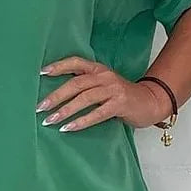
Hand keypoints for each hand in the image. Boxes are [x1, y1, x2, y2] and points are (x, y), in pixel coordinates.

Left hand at [36, 56, 173, 131]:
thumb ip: (86, 86)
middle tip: (40, 107)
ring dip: (65, 110)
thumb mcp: (104, 86)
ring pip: (84, 98)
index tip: (41, 73)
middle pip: (76, 83)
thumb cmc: (122, 97)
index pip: (76, 62)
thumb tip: (58, 96)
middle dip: (56, 95)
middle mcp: (105, 77)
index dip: (59, 66)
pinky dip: (81, 121)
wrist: (150, 102)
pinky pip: (97, 114)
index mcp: (99, 69)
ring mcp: (113, 90)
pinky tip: (69, 128)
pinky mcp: (120, 105)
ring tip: (50, 120)